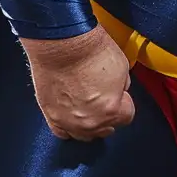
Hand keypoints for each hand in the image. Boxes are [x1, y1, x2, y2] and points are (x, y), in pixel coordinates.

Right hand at [21, 24, 134, 141]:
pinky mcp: (50, 115)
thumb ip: (122, 85)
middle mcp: (89, 122)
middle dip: (108, 115)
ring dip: (89, 123)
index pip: (126, 117)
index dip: (125, 103)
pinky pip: (61, 131)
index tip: (122, 96)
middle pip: (105, 129)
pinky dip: (68, 126)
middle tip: (105, 98)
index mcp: (111, 110)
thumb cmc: (89, 50)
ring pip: (83, 134)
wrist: (62, 42)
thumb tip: (119, 89)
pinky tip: (72, 117)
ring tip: (89, 107)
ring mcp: (67, 121)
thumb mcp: (122, 66)